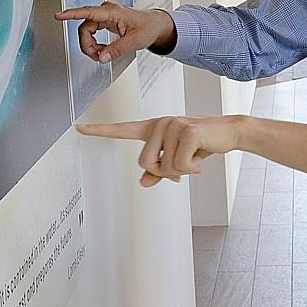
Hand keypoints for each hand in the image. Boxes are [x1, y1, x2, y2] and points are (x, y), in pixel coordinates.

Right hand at [54, 3, 175, 64]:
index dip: (71, 14)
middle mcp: (106, 12)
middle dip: (88, 45)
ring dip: (91, 46)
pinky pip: (92, 33)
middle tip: (98, 57)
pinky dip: (96, 44)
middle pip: (84, 28)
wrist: (155, 25)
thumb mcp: (135, 41)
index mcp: (112, 12)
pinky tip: (104, 50)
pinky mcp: (105, 22)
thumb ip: (117, 50)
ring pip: (87, 32)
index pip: (87, 12)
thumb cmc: (148, 27)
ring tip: (103, 54)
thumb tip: (101, 57)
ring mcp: (104, 16)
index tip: (58, 16)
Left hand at [78, 116, 245, 186]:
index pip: (121, 129)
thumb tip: (143, 183)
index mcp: (153, 128)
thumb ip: (158, 171)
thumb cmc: (201, 144)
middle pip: (145, 163)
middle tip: (183, 164)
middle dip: (165, 171)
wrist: (228, 132)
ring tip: (195, 157)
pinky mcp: (186, 131)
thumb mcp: (177, 159)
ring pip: (164, 167)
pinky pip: (179, 165)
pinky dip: (192, 168)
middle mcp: (159, 123)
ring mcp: (172, 125)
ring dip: (182, 170)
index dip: (99, 131)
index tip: (78, 127)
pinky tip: (201, 156)